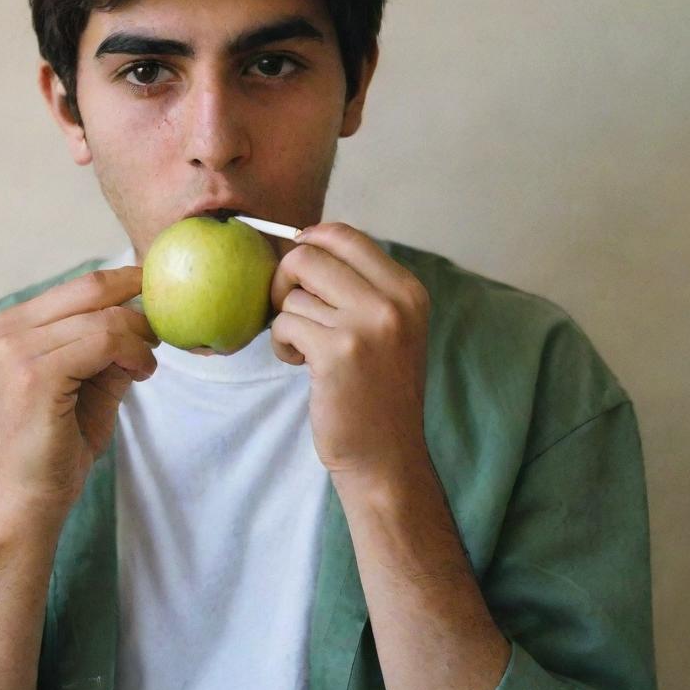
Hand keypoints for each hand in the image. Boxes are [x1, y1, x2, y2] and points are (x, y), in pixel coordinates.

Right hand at [0, 267, 159, 511]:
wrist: (30, 497)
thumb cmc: (60, 440)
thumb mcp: (91, 379)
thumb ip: (111, 342)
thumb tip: (150, 310)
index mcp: (16, 323)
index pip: (84, 284)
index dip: (129, 283)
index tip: (162, 298)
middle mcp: (10, 328)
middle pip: (94, 288)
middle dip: (140, 305)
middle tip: (162, 331)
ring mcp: (19, 349)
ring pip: (106, 318)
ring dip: (140, 340)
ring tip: (145, 367)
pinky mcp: (36, 374)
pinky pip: (105, 343)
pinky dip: (134, 355)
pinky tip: (140, 374)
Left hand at [269, 223, 431, 485]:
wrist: (386, 454)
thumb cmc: (377, 389)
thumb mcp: (390, 328)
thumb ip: (360, 286)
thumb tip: (304, 241)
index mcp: (407, 290)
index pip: (345, 235)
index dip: (309, 241)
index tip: (297, 268)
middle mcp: (392, 303)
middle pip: (309, 256)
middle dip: (285, 280)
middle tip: (289, 309)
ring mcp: (366, 326)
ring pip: (293, 296)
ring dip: (286, 322)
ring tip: (304, 350)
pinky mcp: (336, 353)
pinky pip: (285, 324)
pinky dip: (281, 343)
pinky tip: (299, 363)